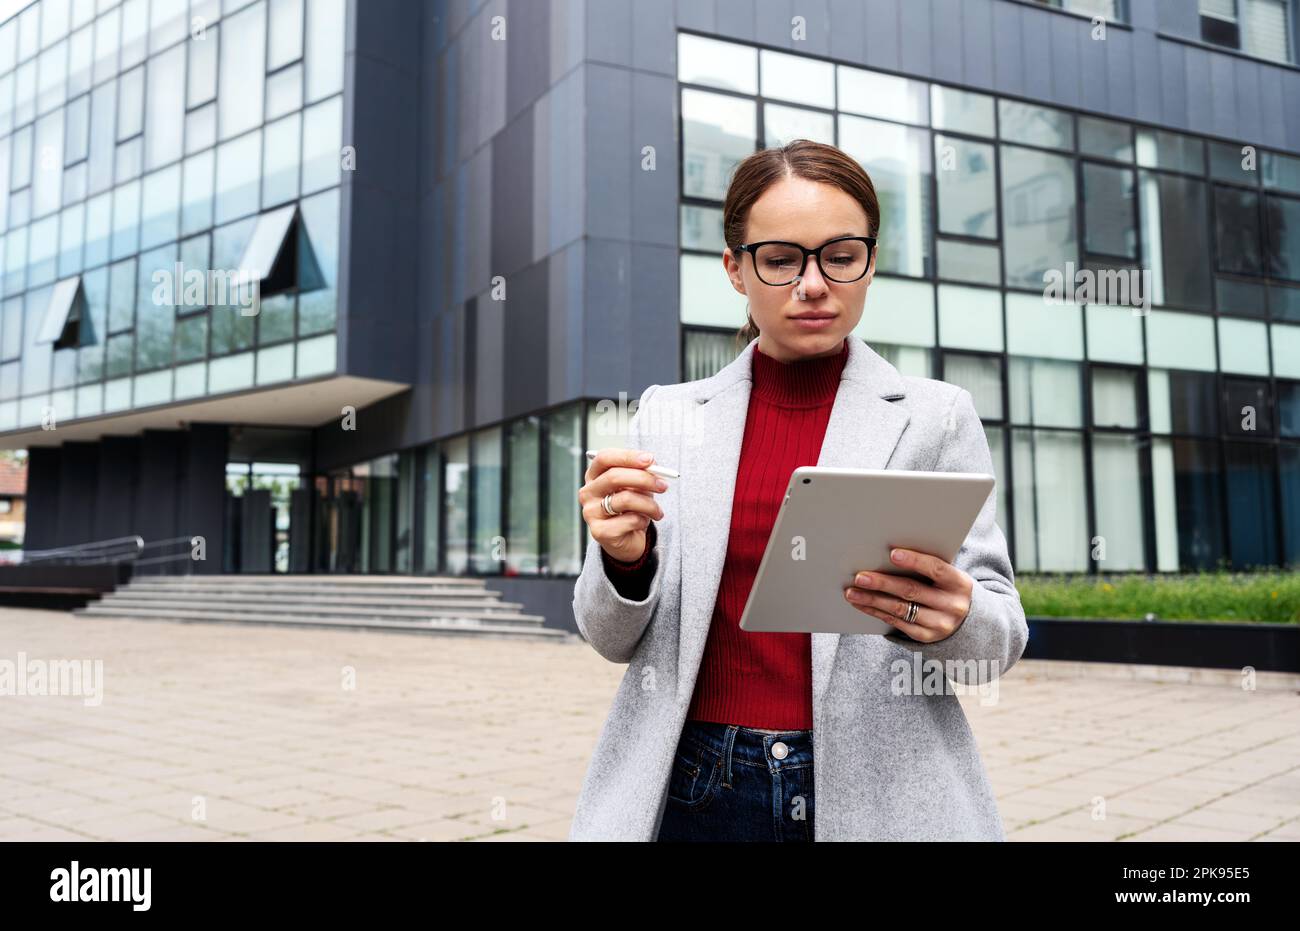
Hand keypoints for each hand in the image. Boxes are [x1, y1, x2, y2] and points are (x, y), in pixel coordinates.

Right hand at [578, 448, 667, 562]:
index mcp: (594, 476)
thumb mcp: (637, 487)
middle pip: (614, 477)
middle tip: (663, 485)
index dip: (627, 456)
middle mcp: (588, 492)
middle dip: (644, 479)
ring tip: (657, 511)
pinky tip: (643, 523)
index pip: (605, 458)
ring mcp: (591, 512)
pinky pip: (630, 520)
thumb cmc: (631, 508)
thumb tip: (653, 466)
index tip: (650, 460)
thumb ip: (641, 474)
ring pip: (625, 499)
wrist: (627, 540)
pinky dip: (643, 521)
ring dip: (649, 505)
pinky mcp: (600, 531)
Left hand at [843, 547, 974, 642]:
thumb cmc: (947, 588)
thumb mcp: (947, 577)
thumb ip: (927, 567)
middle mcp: (952, 605)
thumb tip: (887, 555)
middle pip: (911, 591)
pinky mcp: (925, 636)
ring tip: (852, 592)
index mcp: (959, 583)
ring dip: (872, 599)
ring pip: (900, 609)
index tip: (892, 554)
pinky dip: (876, 611)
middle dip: (882, 583)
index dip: (915, 561)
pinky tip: (861, 603)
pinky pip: (896, 622)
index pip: (936, 569)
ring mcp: (939, 624)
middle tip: (860, 577)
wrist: (966, 621)